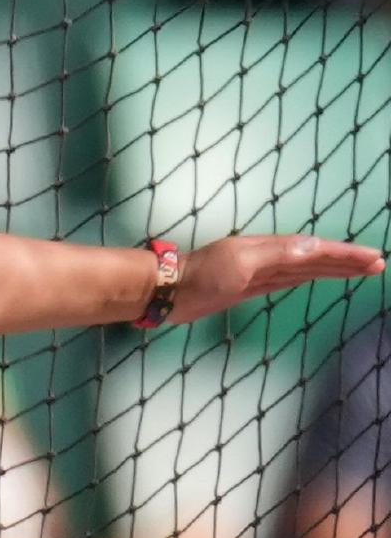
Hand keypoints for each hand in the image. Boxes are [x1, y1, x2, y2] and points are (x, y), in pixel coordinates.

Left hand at [171, 235, 385, 325]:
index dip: (345, 255)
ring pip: (306, 268)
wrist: (167, 290)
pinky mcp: (250, 286)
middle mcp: (269, 257)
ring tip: (359, 269)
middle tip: (378, 264)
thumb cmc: (200, 275)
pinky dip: (308, 277)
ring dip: (332, 269)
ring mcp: (260, 271)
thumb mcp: (239, 262)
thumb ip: (276, 254)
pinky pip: (289, 279)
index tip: (373, 259)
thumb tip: (313, 247)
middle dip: (347, 261)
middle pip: (317, 258)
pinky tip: (317, 275)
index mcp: (271, 248)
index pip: (317, 250)